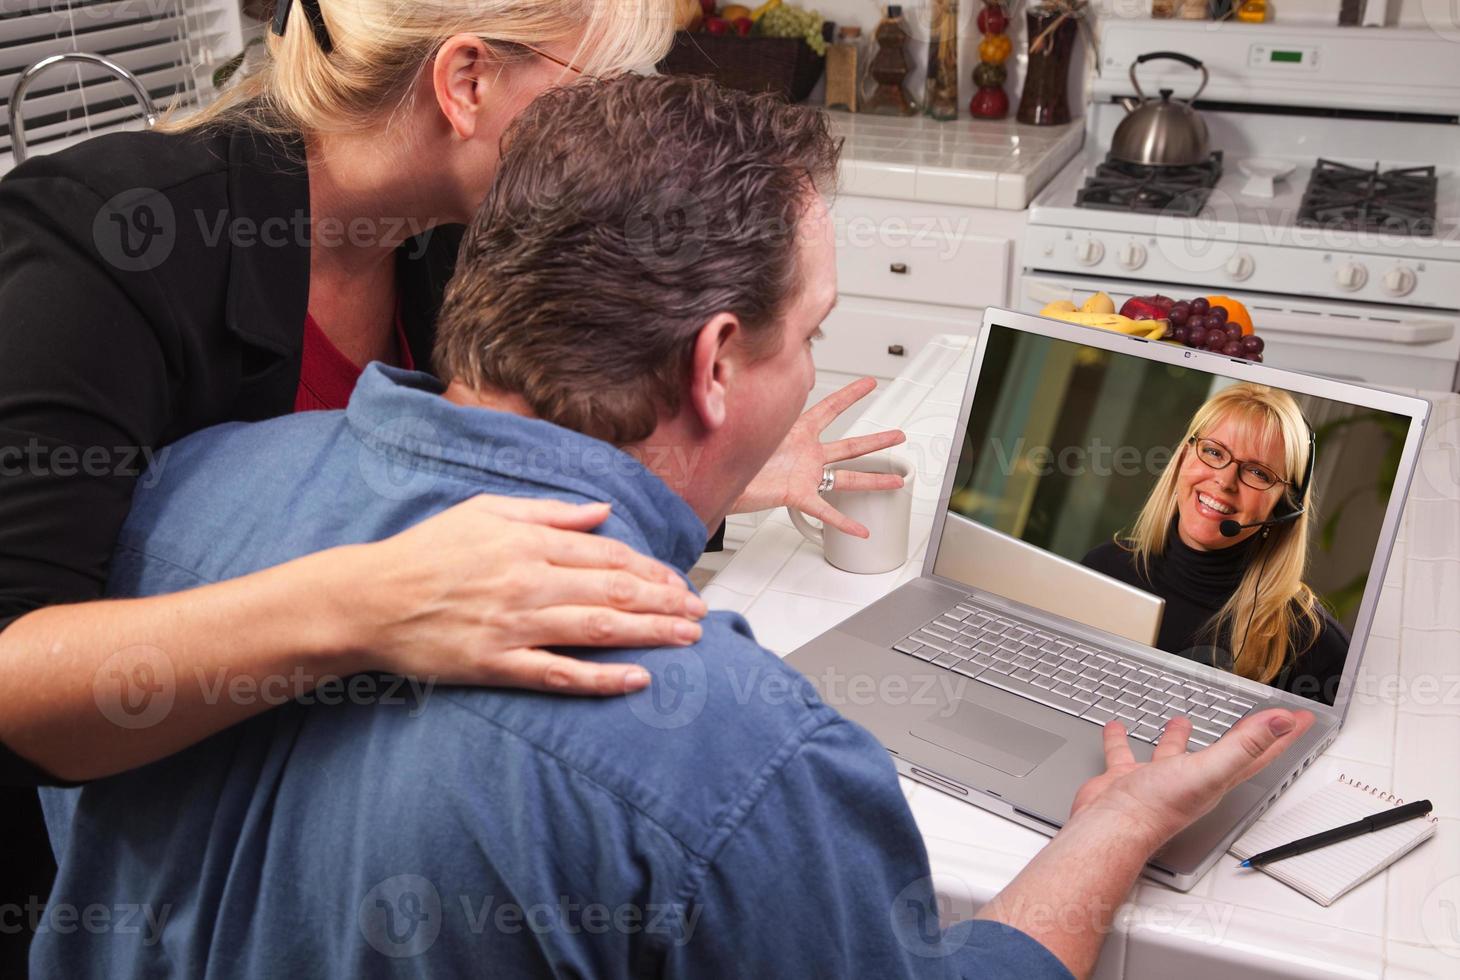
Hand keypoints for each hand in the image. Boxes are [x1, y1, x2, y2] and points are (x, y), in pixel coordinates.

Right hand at [336, 495, 706, 694]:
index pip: (607, 555)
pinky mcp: (496, 664)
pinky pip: (559, 673)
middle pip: (613, 590)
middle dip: (664, 602)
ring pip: (597, 628)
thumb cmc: (426, 552)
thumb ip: (548, 512)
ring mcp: (514, 625)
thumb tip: (600, 512)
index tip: (678, 582)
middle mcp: (528, 581)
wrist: (369, 599)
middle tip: (700, 614)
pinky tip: (636, 679)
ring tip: (687, 639)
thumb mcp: (486, 512)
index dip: (650, 570)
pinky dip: (601, 678)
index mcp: (528, 543)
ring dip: (650, 634)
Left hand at [730, 378, 905, 536]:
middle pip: (849, 446)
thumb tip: (744, 377)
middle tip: (898, 436)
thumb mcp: (750, 425)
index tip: (869, 383)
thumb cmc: (730, 453)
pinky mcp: (797, 495)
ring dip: (873, 480)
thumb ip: (758, 405)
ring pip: (846, 478)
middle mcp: (805, 453)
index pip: (829, 408)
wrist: (715, 481)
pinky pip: (825, 510)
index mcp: (796, 432)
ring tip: (896, 480)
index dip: (850, 395)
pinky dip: (843, 521)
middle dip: (876, 441)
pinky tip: (860, 529)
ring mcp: (805, 475)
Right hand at [1070, 709, 1315, 851]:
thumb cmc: (1159, 807)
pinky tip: (1117, 729)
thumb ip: (1245, 745)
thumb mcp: (1209, 770)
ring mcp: (1160, 779)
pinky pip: (1127, 753)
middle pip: (1225, 752)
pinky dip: (1123, 740)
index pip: (1260, 752)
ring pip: (1174, 752)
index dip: (1282, 734)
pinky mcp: (1129, 777)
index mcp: (1217, 778)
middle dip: (1241, 733)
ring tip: (1180, 720)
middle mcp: (1192, 779)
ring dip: (1179, 736)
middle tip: (1252, 719)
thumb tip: (1282, 723)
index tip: (1299, 718)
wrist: (1112, 826)